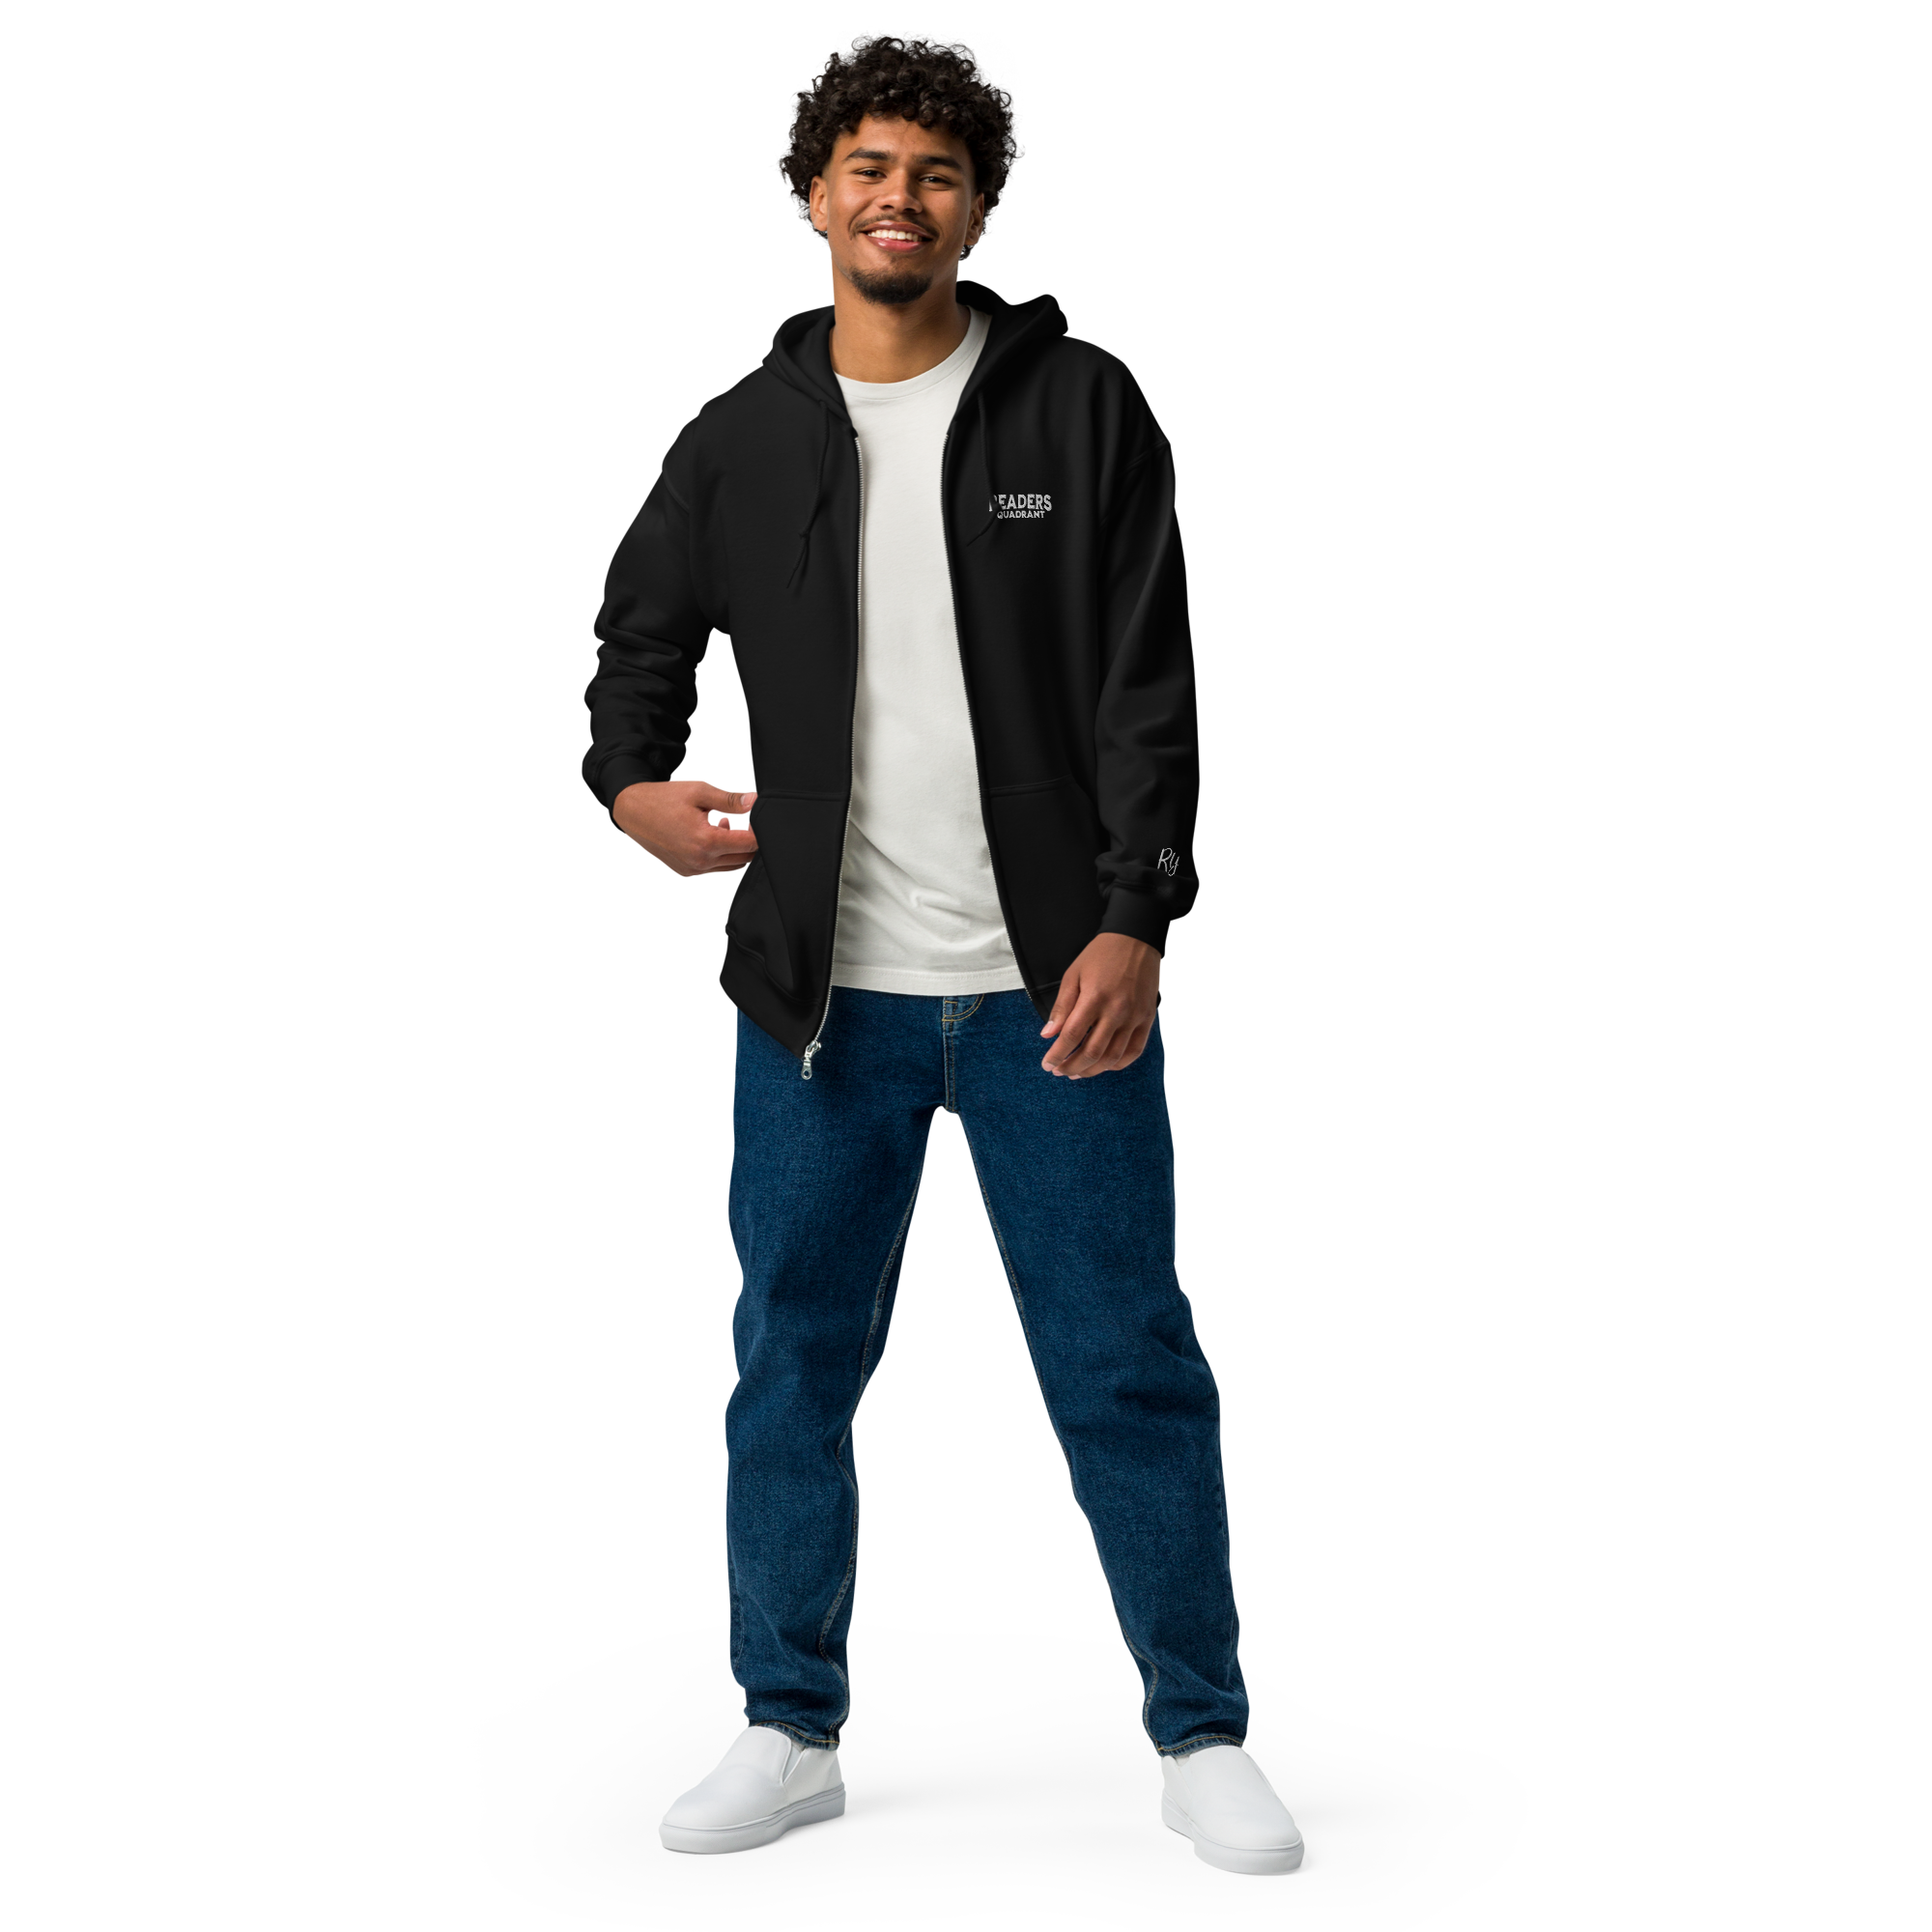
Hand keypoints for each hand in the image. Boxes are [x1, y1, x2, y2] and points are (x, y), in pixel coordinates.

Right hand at [613, 780, 759, 877]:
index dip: (760, 831)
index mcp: (706, 841)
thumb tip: (756, 801)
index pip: (749, 843)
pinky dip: (720, 854)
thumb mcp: (700, 792)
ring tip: (725, 824)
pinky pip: (714, 868)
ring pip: (731, 865)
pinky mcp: (686, 872)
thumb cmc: (664, 799)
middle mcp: (700, 861)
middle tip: (745, 820)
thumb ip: (731, 800)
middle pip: (743, 857)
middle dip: (750, 840)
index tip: (759, 817)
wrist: (633, 812)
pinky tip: (712, 834)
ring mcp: (693, 869)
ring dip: (735, 848)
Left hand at [1040, 933, 1160, 1078]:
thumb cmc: (1101, 955)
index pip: (1072, 1035)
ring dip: (1093, 1070)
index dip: (1058, 1054)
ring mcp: (1135, 1017)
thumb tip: (1048, 1035)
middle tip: (1059, 1071)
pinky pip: (1135, 1050)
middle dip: (1072, 1067)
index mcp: (1095, 997)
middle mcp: (1117, 1010)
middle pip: (1092, 1052)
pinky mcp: (1148, 1019)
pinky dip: (1119, 1064)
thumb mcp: (1073, 975)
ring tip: (1077, 1073)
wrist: (1136, 940)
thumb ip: (1062, 1007)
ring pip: (1113, 1057)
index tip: (1047, 1064)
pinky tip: (1104, 1066)